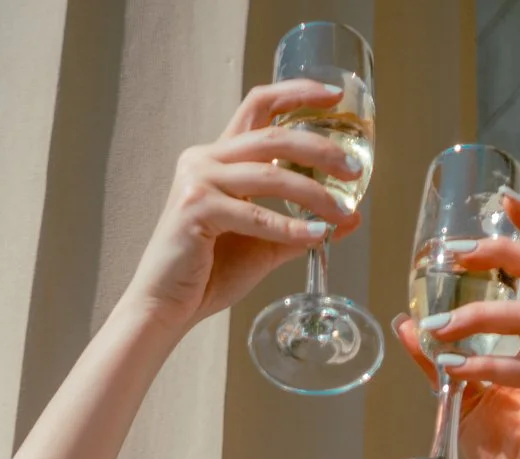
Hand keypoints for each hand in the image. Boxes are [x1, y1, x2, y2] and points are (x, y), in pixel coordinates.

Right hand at [117, 80, 360, 336]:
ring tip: (343, 212)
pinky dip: (290, 227)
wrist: (165, 305)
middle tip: (354, 168)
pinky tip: (318, 236)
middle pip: (272, 135)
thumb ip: (302, 227)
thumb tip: (352, 216)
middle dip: (320, 148)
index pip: (258, 107)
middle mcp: (204, 159)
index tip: (334, 95)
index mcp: (218, 157)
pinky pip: (255, 215)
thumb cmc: (209, 273)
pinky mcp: (195, 208)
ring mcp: (197, 181)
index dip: (296, 93)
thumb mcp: (264, 244)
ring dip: (313, 193)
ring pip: (270, 173)